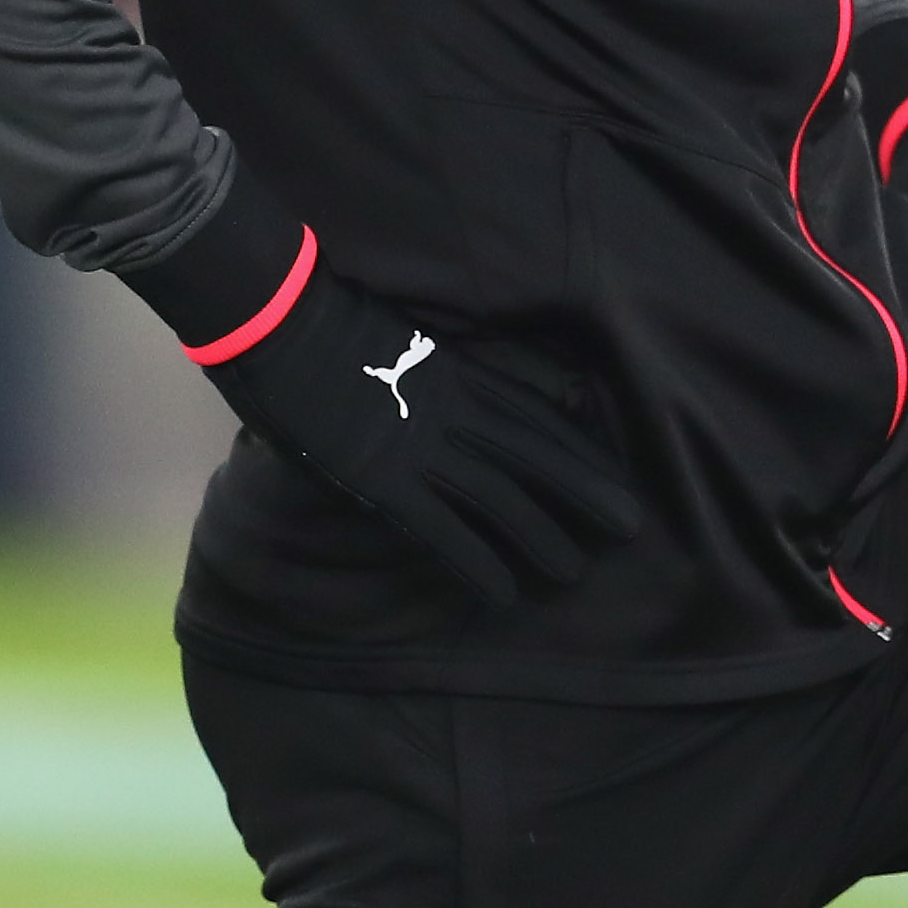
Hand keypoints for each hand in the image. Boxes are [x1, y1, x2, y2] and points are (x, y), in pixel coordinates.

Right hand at [134, 186, 637, 606]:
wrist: (277, 316)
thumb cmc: (331, 318)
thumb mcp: (407, 331)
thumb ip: (442, 361)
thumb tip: (466, 378)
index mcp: (461, 369)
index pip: (538, 414)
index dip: (582, 448)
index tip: (615, 474)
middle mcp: (453, 409)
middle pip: (537, 457)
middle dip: (586, 493)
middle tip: (629, 527)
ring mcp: (419, 445)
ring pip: (501, 498)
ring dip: (541, 537)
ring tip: (572, 572)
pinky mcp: (383, 478)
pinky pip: (442, 529)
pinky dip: (478, 561)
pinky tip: (502, 591)